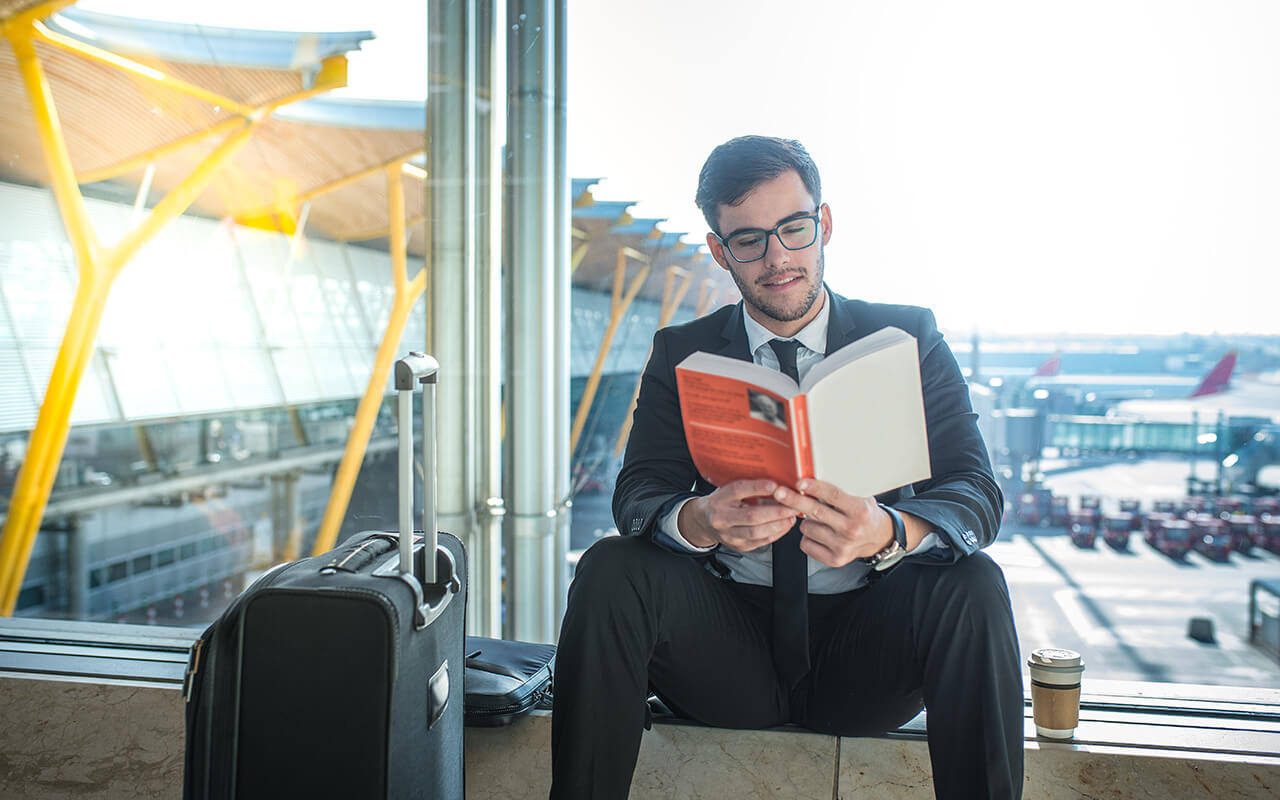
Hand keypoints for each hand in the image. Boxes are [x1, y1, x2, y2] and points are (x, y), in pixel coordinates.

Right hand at [679, 479, 797, 551]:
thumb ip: (748, 486)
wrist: (703, 521)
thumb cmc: (721, 502)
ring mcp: (728, 534)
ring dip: (778, 524)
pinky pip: (760, 542)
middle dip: (776, 511)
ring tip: (791, 516)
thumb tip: (776, 482)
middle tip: (793, 505)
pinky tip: (784, 525)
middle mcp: (721, 517)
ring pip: (757, 532)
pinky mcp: (737, 546)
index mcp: (720, 499)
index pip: (738, 490)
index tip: (776, 485)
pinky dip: (776, 534)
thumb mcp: (728, 489)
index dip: (758, 488)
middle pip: (751, 516)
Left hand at [770, 478, 893, 567]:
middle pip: (816, 512)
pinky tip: (818, 533)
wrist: (879, 538)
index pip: (832, 495)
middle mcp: (852, 529)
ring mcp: (843, 546)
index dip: (814, 487)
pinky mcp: (835, 559)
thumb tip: (812, 477)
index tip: (799, 482)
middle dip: (794, 500)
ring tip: (818, 519)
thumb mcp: (860, 496)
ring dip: (806, 521)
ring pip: (807, 528)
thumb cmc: (865, 513)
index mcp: (860, 510)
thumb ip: (840, 490)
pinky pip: (807, 544)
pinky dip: (807, 537)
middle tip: (780, 493)